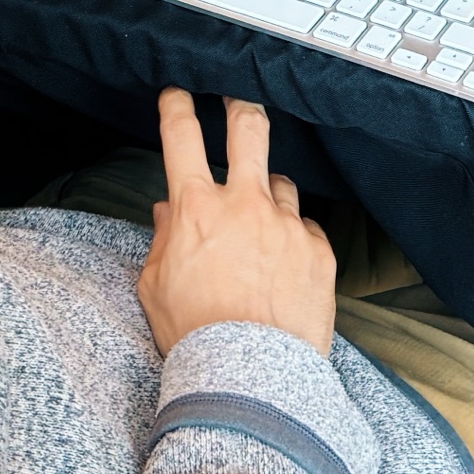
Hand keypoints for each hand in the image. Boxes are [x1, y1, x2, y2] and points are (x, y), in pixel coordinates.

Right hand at [137, 88, 336, 357]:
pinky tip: (284, 266)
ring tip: (261, 230)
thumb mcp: (155, 287)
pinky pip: (305, 227)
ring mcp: (285, 224)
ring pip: (280, 183)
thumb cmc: (196, 336)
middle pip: (247, 128)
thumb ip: (160, 241)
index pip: (181, 135)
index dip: (177, 105)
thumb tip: (166, 212)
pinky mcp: (318, 250)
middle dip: (240, 105)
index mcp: (196, 209)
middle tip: (237, 101)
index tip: (178, 94)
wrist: (252, 379)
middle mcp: (243, 204)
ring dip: (268, 196)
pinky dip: (293, 238)